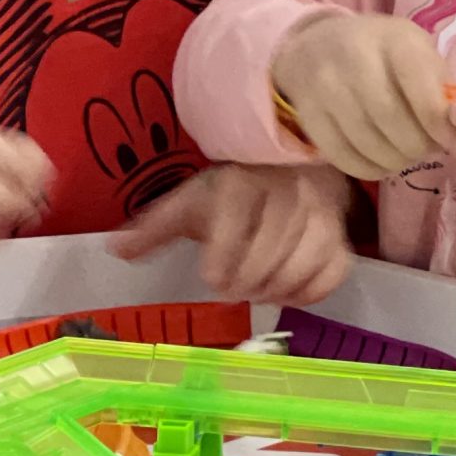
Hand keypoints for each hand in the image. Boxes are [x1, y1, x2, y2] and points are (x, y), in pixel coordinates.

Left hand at [111, 164, 356, 303]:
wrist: (293, 163)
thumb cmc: (233, 189)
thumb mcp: (191, 201)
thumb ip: (154, 228)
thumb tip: (114, 251)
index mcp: (241, 183)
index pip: (234, 229)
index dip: (221, 265)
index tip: (212, 278)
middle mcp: (286, 194)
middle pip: (265, 258)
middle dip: (244, 282)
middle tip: (232, 287)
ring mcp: (320, 215)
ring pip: (298, 269)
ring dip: (272, 290)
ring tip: (255, 288)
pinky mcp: (341, 235)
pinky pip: (331, 275)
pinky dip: (307, 292)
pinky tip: (286, 289)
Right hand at [268, 13, 450, 180]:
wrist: (317, 44)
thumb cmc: (382, 51)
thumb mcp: (415, 49)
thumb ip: (439, 83)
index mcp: (394, 39)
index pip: (419, 85)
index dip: (438, 121)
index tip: (448, 137)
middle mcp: (355, 58)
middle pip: (392, 120)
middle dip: (418, 145)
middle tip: (428, 148)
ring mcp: (326, 86)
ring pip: (369, 143)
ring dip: (396, 160)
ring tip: (406, 153)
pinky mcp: (309, 114)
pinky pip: (344, 157)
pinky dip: (370, 168)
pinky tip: (382, 161)